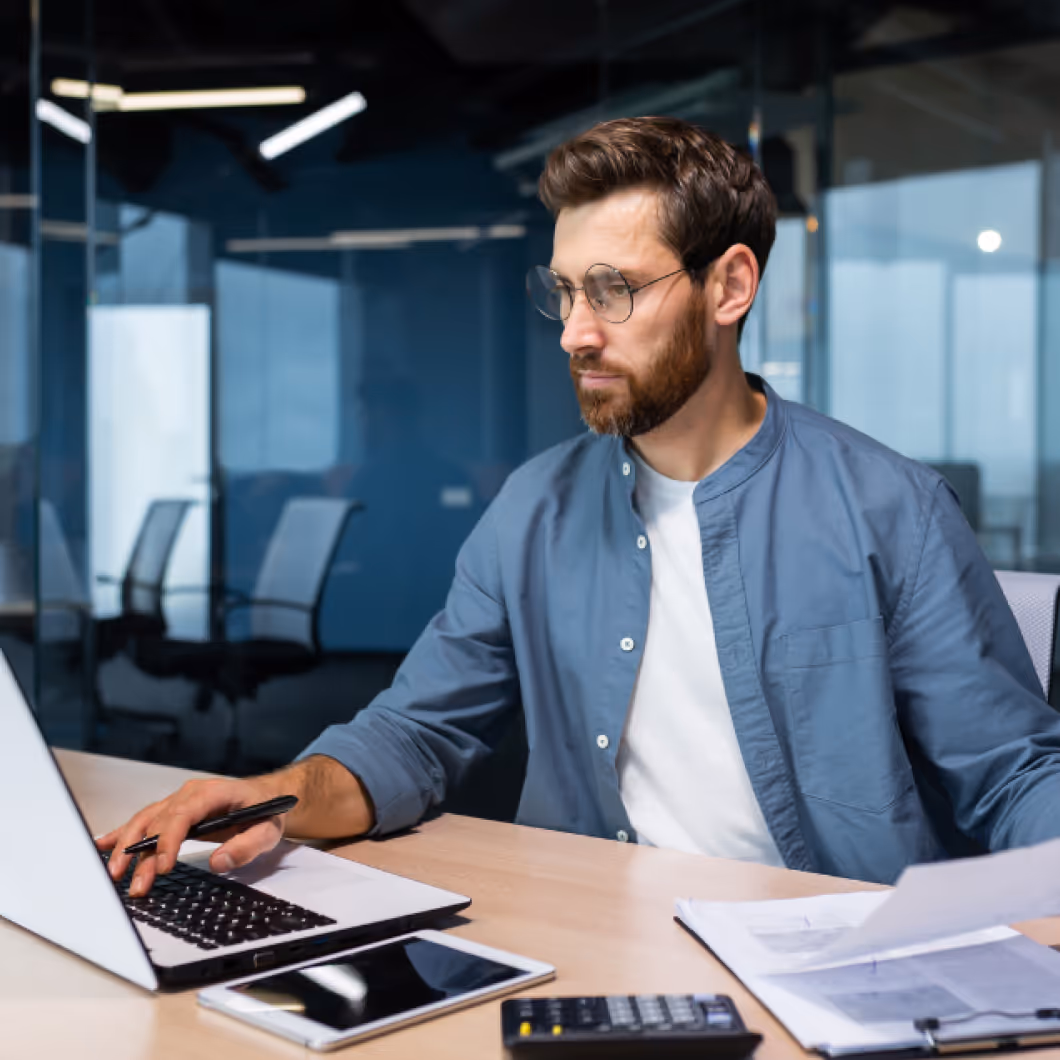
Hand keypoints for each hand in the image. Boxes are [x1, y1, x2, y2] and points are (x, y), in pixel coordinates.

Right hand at [95, 774, 290, 896]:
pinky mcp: (172, 812)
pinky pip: (144, 822)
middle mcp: (190, 794)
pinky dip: (122, 834)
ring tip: (115, 875)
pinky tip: (102, 846)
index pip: (183, 814)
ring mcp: (178, 802)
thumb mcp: (268, 830)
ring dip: (127, 848)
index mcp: (212, 793)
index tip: (163, 867)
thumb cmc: (266, 812)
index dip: (168, 840)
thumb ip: (247, 846)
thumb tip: (219, 862)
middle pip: (157, 821)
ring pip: (145, 822)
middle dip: (142, 853)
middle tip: (135, 884)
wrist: (266, 797)